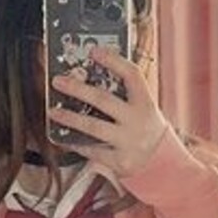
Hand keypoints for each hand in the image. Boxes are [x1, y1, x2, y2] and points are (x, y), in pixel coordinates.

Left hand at [48, 48, 168, 179]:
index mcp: (146, 103)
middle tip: (58, 81)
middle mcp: (138, 121)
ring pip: (93, 127)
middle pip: (104, 100)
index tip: (94, 51)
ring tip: (53, 111)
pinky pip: (92, 151)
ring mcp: (128, 142)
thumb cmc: (146, 130)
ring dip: (70, 118)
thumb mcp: (144, 110)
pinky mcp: (120, 161)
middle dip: (78, 89)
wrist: (164, 166)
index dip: (113, 61)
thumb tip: (92, 76)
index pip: (131, 75)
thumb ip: (125, 96)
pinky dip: (76, 143)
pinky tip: (63, 137)